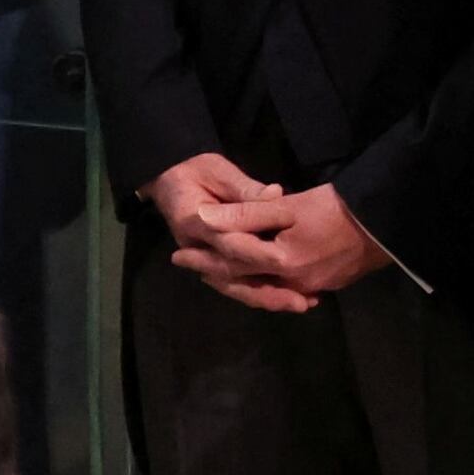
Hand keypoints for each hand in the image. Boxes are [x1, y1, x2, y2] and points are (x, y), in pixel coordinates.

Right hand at [146, 152, 319, 312]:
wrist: (170, 180)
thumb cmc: (195, 171)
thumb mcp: (216, 170)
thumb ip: (244, 187)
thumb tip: (276, 194)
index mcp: (194, 222)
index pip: (231, 240)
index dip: (260, 247)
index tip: (291, 246)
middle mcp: (197, 249)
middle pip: (234, 275)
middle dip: (269, 288)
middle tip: (303, 299)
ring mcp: (203, 260)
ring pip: (234, 287)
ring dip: (268, 299)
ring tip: (301, 304)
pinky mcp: (211, 265)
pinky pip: (235, 286)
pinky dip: (259, 295)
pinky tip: (288, 300)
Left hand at [187, 179, 387, 303]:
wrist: (387, 223)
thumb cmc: (337, 208)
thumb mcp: (288, 205)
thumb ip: (246, 213)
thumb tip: (205, 218)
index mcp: (282, 263)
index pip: (233, 262)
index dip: (204, 257)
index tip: (178, 254)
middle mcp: (295, 282)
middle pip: (246, 282)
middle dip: (217, 273)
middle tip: (191, 267)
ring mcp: (313, 287)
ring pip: (266, 288)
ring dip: (241, 281)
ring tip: (220, 273)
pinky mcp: (328, 284)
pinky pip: (287, 288)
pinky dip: (267, 284)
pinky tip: (261, 279)